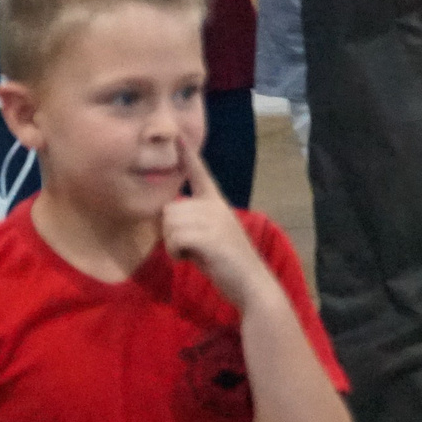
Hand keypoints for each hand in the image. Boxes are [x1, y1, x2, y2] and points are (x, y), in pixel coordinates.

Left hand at [160, 139, 276, 308]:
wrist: (252, 284)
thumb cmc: (229, 264)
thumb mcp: (211, 235)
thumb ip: (194, 222)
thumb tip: (169, 219)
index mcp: (217, 202)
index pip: (200, 173)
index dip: (188, 155)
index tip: (179, 136)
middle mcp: (215, 206)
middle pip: (170, 209)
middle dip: (172, 233)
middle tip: (192, 249)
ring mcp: (214, 219)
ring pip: (170, 224)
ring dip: (173, 244)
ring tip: (193, 254)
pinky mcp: (210, 236)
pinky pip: (174, 238)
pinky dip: (176, 253)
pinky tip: (190, 260)